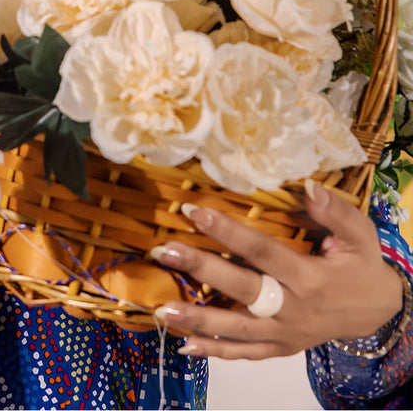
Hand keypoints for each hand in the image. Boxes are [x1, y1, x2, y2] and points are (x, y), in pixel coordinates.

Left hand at [152, 180, 403, 359]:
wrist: (377, 310)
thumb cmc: (362, 265)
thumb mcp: (360, 234)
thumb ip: (335, 211)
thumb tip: (308, 186)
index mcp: (310, 277)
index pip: (262, 252)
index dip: (228, 232)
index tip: (193, 211)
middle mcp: (294, 308)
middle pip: (242, 290)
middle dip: (202, 270)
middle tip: (166, 252)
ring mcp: (286, 332)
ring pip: (237, 330)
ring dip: (199, 320)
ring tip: (163, 310)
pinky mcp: (281, 347)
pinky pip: (246, 354)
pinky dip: (216, 352)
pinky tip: (185, 344)